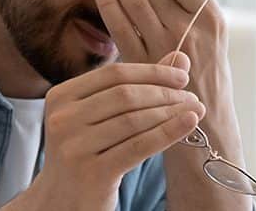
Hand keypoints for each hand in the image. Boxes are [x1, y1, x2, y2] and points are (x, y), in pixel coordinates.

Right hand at [2, 52, 204, 210]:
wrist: (62, 202)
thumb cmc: (86, 154)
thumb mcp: (101, 117)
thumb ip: (136, 86)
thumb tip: (180, 58)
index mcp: (60, 97)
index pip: (114, 74)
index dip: (152, 72)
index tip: (181, 77)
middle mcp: (62, 119)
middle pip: (125, 95)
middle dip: (165, 93)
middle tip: (192, 96)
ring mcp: (74, 147)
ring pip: (134, 119)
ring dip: (171, 112)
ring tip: (195, 110)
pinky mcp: (92, 173)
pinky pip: (139, 146)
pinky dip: (168, 132)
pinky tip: (188, 124)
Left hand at [93, 0, 231, 110]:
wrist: (204, 124)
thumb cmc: (208, 78)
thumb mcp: (215, 40)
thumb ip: (192, 11)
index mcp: (212, 19)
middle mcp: (189, 30)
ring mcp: (164, 46)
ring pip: (134, 0)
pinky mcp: (140, 62)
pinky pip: (119, 25)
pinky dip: (107, 2)